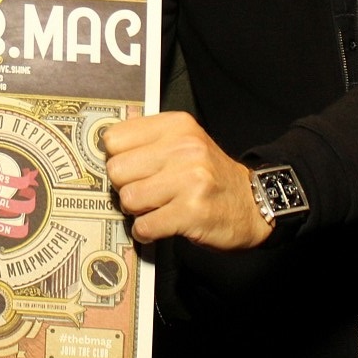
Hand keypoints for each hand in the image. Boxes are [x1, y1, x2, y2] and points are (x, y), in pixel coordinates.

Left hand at [102, 112, 271, 250]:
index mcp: (177, 126)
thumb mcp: (186, 143)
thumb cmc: (211, 176)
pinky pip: (144, 225)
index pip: (114, 139)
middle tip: (146, 192)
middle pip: (116, 171)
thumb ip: (148, 142)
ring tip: (157, 208)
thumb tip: (103, 151)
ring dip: (137, 211)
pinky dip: (147, 232)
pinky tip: (161, 225)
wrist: (254, 203)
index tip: (132, 170)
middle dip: (126, 187)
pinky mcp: (192, 211)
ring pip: (128, 199)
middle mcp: (184, 148)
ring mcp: (189, 180)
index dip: (119, 159)